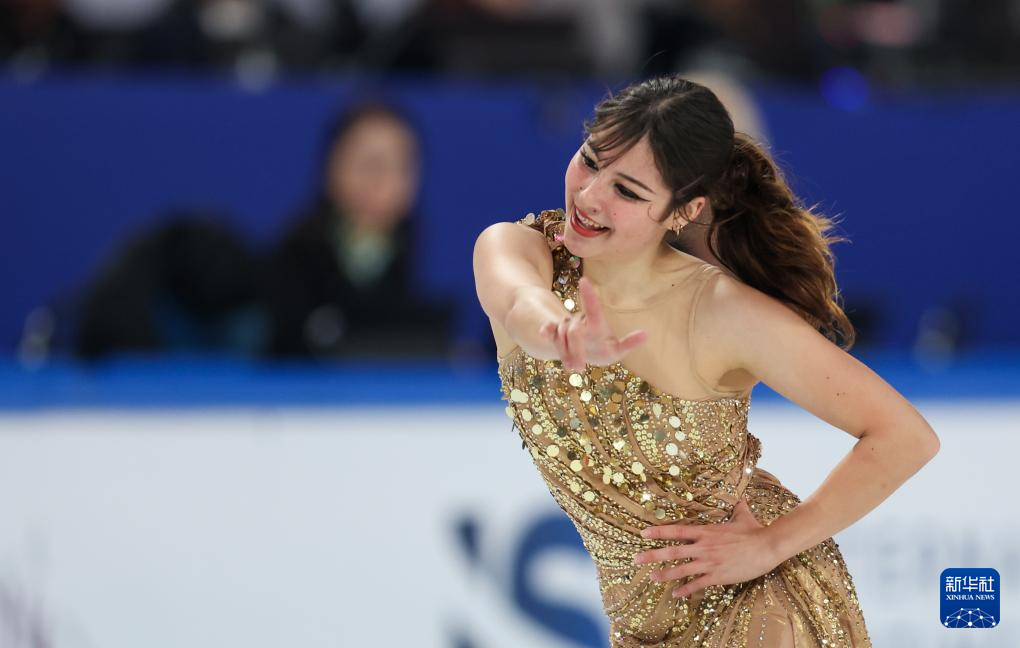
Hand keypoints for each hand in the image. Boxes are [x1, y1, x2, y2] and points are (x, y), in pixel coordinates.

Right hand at [539, 276, 647, 370]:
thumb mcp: (617, 350)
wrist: (583, 353)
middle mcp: (580, 323)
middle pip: (574, 331)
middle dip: (575, 349)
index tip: (584, 280)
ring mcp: (566, 329)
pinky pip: (550, 334)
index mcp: (596, 324)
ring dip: (566, 352)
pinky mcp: (556, 336)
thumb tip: (646, 334)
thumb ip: (629, 343)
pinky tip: (543, 332)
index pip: (593, 309)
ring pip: (561, 335)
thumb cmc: (603, 349)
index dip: (589, 296)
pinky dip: (547, 333)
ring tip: (575, 368)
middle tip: (579, 368)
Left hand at [632, 499, 778, 598]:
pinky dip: (686, 589)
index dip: (658, 532)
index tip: (643, 534)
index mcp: (705, 532)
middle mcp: (703, 547)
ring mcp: (709, 562)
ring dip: (665, 574)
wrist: (766, 546)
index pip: (676, 530)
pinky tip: (676, 594)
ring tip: (652, 578)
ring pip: (681, 570)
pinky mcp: (718, 576)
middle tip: (636, 559)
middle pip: (672, 551)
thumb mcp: (743, 516)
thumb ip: (737, 507)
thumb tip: (740, 498)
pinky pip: (698, 584)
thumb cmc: (754, 530)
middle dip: (652, 555)